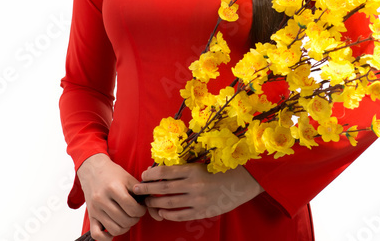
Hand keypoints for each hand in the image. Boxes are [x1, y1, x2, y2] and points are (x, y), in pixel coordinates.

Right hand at [77, 153, 146, 238]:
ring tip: (127, 219)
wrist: (93, 169)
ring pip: (114, 229)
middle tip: (135, 213)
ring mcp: (95, 209)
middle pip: (124, 220)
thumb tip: (153, 207)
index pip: (131, 208)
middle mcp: (102, 199)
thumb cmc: (113, 174)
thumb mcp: (128, 178)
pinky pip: (97, 235)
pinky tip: (114, 229)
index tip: (141, 208)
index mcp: (113, 188)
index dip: (141, 211)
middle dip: (135, 219)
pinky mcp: (90, 216)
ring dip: (125, 227)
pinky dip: (107, 237)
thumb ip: (141, 191)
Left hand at [134, 163, 264, 221]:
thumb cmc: (222, 169)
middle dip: (146, 189)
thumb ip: (185, 169)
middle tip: (136, 189)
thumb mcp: (203, 164)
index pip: (165, 172)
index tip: (143, 175)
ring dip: (155, 203)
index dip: (151, 174)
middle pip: (163, 188)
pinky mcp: (203, 211)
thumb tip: (163, 171)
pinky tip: (162, 212)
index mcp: (193, 170)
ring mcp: (198, 199)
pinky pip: (180, 215)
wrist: (244, 182)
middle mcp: (194, 185)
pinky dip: (169, 214)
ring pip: (169, 203)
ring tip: (147, 203)